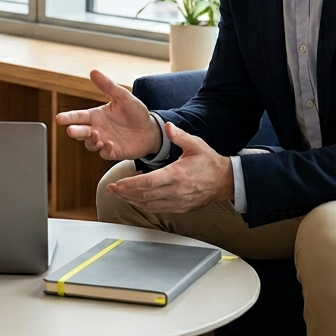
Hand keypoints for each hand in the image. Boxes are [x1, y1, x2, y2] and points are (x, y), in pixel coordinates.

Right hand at [54, 70, 161, 160]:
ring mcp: (104, 141)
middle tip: (71, 130)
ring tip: (98, 136)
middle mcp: (97, 129)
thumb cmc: (135, 112)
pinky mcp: (113, 152)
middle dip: (75, 131)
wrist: (150, 130)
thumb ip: (108, 86)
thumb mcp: (123, 97)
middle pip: (80, 132)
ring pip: (90, 144)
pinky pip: (105, 153)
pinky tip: (109, 145)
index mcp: (96, 115)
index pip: (78, 116)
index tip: (59, 118)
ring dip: (91, 141)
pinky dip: (105, 150)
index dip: (68, 117)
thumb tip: (93, 71)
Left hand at [105, 121, 233, 212]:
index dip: (130, 185)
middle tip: (110, 189)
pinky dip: (144, 205)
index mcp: (177, 174)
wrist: (225, 181)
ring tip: (118, 194)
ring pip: (149, 204)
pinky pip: (157, 209)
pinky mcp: (179, 208)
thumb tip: (167, 126)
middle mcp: (175, 191)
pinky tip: (135, 200)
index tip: (116, 184)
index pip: (149, 182)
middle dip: (124, 193)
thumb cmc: (210, 162)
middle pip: (144, 195)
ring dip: (132, 200)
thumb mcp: (196, 144)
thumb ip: (179, 136)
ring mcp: (177, 202)